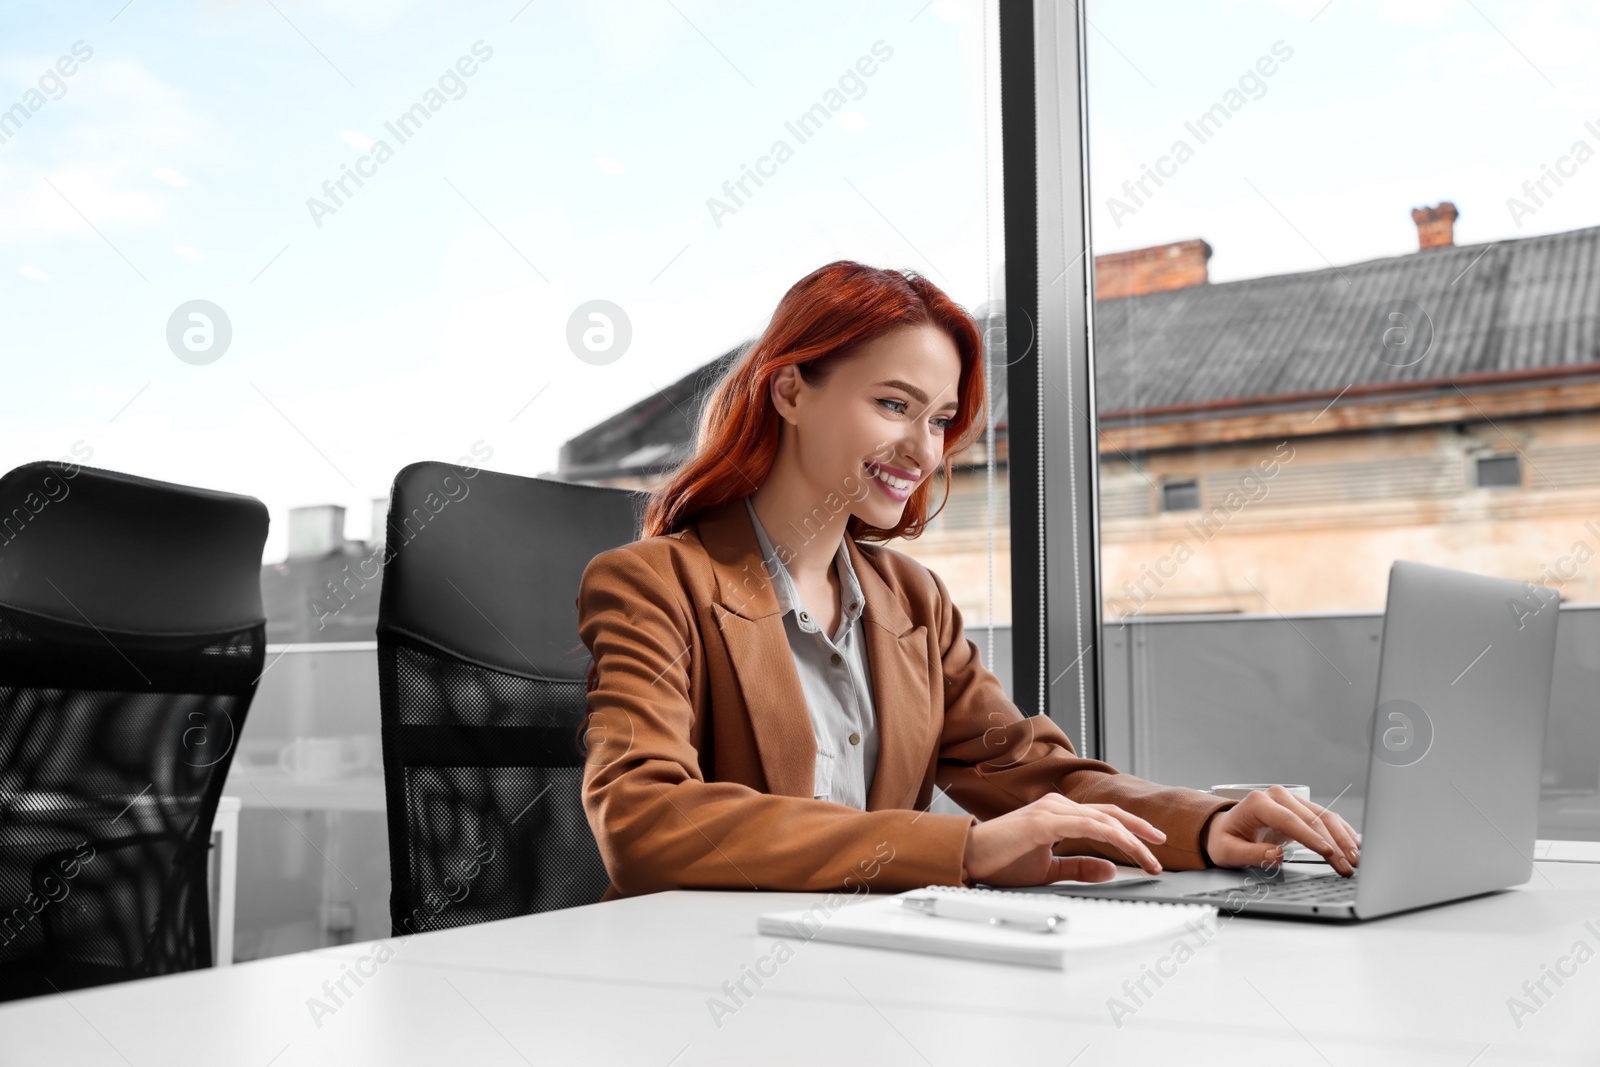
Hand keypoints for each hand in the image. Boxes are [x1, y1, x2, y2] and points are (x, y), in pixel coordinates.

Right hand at [962, 793, 1166, 886]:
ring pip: (1103, 820)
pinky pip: (1087, 825)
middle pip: (1110, 813)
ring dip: (1130, 838)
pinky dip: (1110, 836)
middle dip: (1140, 829)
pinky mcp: (1045, 821)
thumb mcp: (1048, 870)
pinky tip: (1125, 848)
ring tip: (1148, 857)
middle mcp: (1058, 806)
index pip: (1104, 819)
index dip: (1131, 831)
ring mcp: (1052, 810)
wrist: (970, 859)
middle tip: (1162, 845)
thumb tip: (1110, 868)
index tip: (1151, 850)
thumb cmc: (1001, 862)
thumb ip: (1078, 867)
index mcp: (1059, 814)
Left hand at [1202, 786, 1360, 875]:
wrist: (1225, 829)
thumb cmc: (1225, 840)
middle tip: (1347, 867)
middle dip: (1333, 845)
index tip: (1328, 853)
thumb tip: (1277, 855)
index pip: (1289, 820)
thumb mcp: (1229, 852)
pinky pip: (1326, 818)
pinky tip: (1355, 845)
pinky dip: (1342, 832)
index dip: (1310, 837)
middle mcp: (1277, 796)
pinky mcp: (1301, 808)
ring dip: (1342, 839)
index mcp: (1257, 803)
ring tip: (1356, 860)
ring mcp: (1291, 800)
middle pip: (1311, 819)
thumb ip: (1251, 854)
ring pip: (1324, 818)